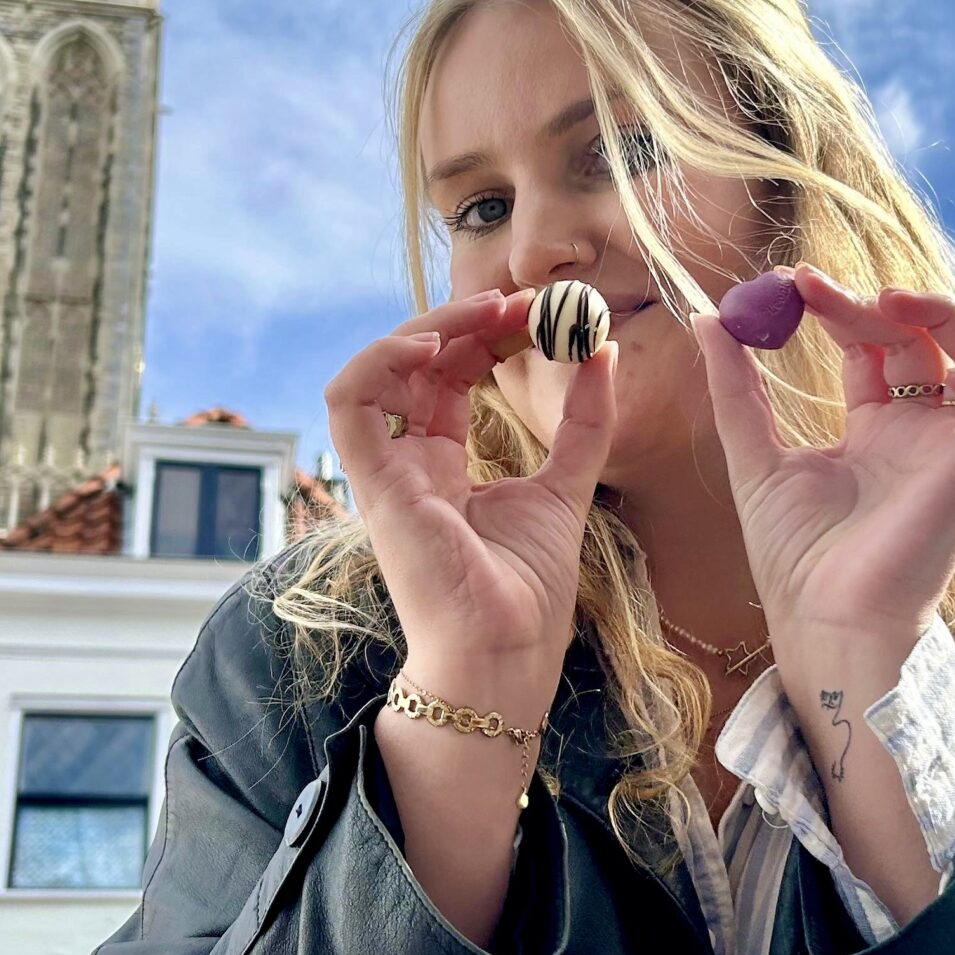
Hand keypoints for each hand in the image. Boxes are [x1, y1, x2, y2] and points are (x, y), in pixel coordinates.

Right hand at [324, 288, 619, 673]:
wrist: (506, 653)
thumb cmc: (527, 591)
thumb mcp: (566, 485)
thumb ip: (584, 421)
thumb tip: (604, 351)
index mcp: (445, 465)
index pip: (453, 375)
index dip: (489, 335)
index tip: (540, 311)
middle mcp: (409, 462)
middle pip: (420, 364)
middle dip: (468, 321)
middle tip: (523, 300)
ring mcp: (387, 471)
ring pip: (378, 370)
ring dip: (429, 328)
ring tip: (486, 313)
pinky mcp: (374, 484)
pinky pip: (349, 402)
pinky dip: (381, 361)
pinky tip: (435, 345)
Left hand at [689, 263, 954, 648]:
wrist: (821, 619)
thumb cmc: (794, 558)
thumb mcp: (754, 456)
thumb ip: (736, 388)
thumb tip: (708, 317)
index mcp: (874, 431)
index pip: (871, 345)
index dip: (840, 307)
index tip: (793, 282)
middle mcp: (920, 435)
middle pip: (920, 341)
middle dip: (877, 303)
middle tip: (819, 285)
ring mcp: (953, 451)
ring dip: (947, 318)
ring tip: (893, 301)